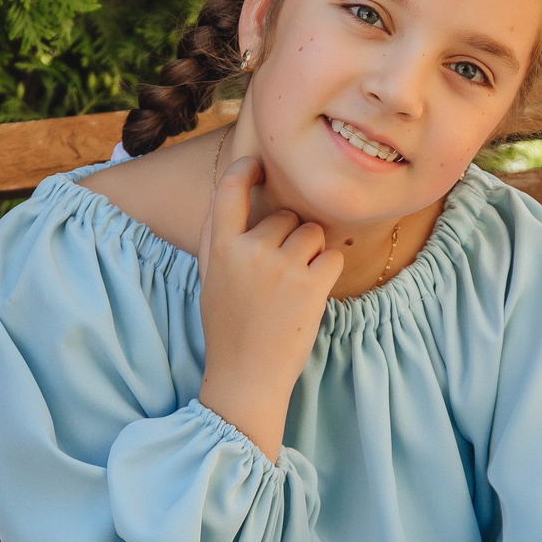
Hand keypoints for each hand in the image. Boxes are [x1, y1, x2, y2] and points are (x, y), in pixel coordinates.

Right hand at [196, 152, 340, 460]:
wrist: (246, 374)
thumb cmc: (228, 326)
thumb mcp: (210, 278)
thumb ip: (220, 237)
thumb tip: (233, 193)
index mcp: (220, 247)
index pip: (229, 189)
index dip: (245, 170)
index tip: (256, 167)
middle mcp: (250, 250)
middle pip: (285, 216)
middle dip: (288, 236)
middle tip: (277, 274)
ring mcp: (282, 267)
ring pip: (312, 233)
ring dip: (311, 252)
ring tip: (295, 285)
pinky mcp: (311, 285)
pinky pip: (332, 256)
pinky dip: (328, 272)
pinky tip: (311, 294)